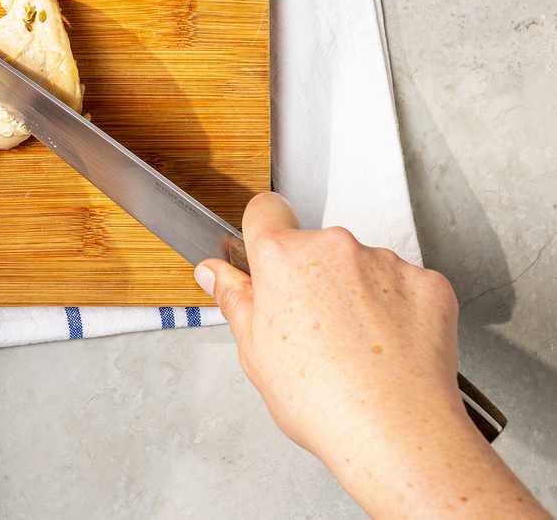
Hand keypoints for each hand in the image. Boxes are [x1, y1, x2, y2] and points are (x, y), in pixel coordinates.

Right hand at [197, 193, 545, 517]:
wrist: (397, 433)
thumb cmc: (322, 400)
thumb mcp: (255, 353)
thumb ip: (235, 300)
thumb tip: (214, 274)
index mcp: (282, 257)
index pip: (265, 209)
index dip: (263, 231)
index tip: (268, 254)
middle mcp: (334, 246)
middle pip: (316, 246)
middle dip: (313, 276)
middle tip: (315, 329)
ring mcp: (385, 262)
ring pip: (362, 265)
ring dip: (358, 292)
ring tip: (358, 346)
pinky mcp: (428, 283)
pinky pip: (405, 284)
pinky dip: (399, 308)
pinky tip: (390, 346)